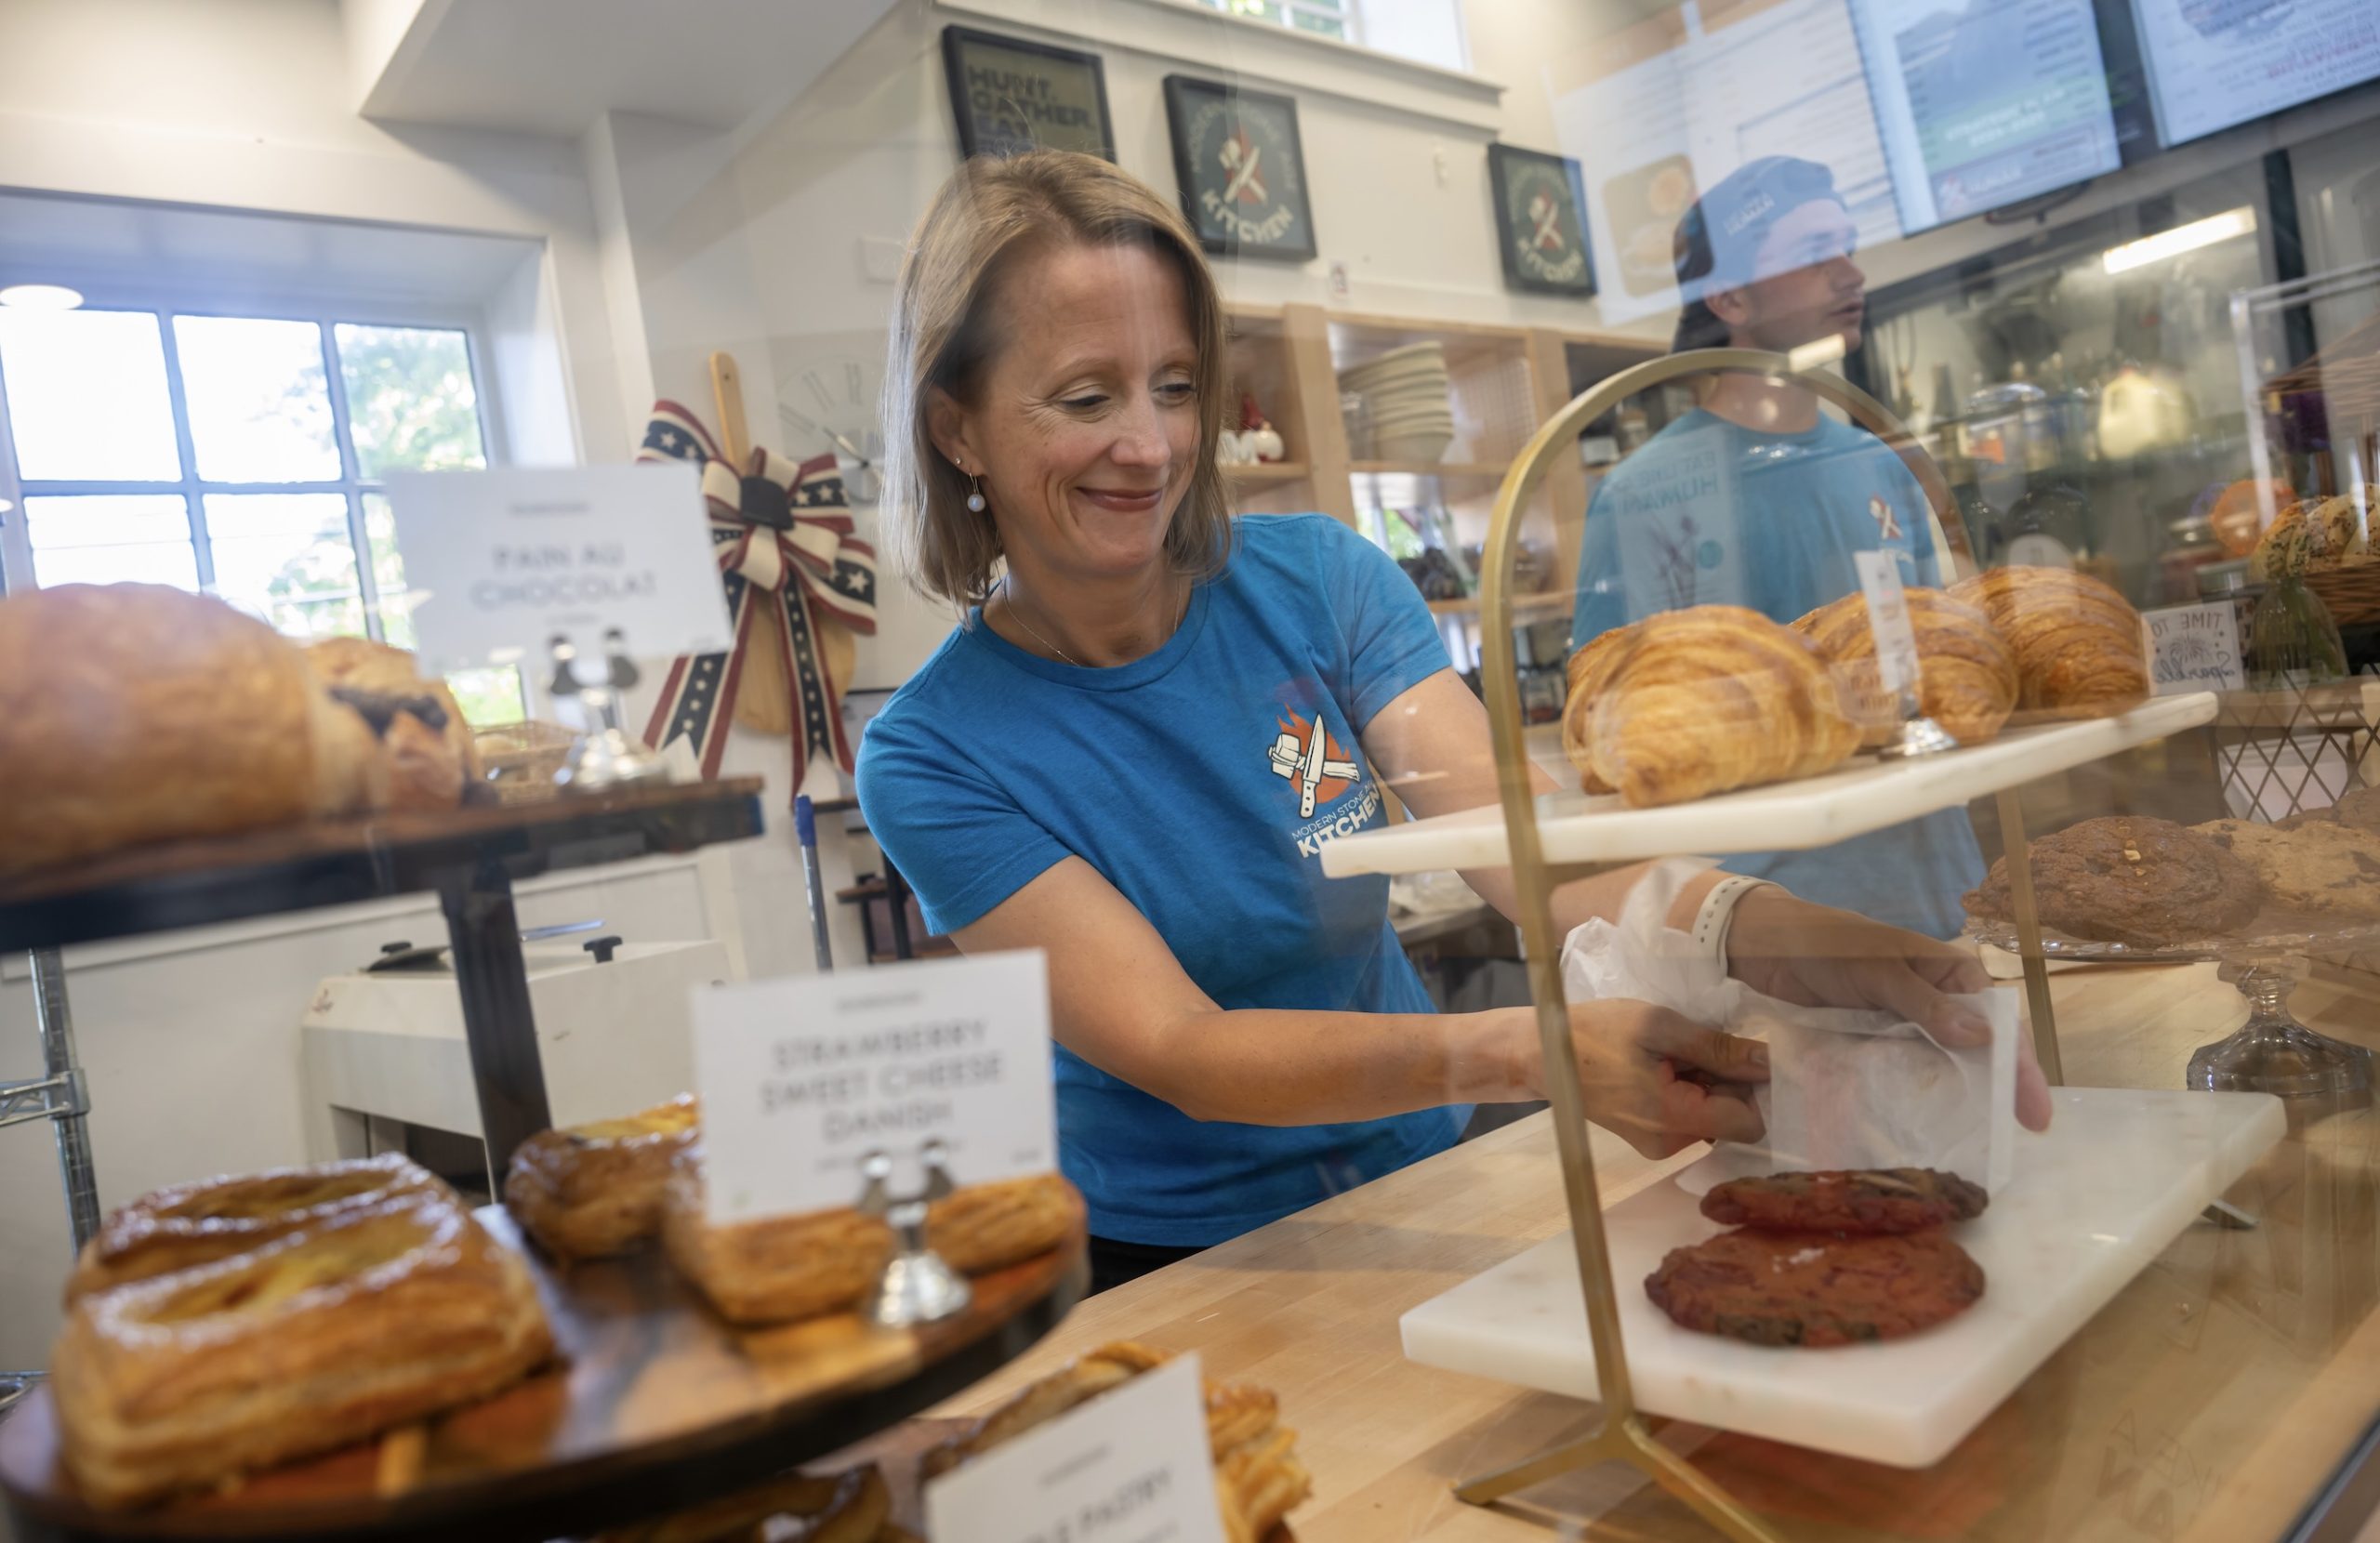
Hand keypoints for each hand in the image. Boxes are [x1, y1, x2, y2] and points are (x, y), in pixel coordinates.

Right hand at [1493, 1000, 1769, 1158]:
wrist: (1540, 1053)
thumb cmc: (1594, 1033)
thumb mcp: (1658, 1027)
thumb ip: (1718, 1048)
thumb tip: (1770, 1062)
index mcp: (1675, 1120)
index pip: (1751, 1124)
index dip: (1756, 1089)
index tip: (1738, 1054)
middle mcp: (1672, 1145)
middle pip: (1731, 1119)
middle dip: (1725, 1080)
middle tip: (1689, 1045)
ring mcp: (1658, 1145)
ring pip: (1711, 1115)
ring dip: (1704, 1081)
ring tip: (1668, 1052)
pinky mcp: (1648, 1137)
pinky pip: (1688, 1115)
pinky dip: (1686, 1089)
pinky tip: (1658, 1064)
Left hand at [1725, 888, 2052, 1130]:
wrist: (1761, 948)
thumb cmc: (1826, 945)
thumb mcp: (1877, 970)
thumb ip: (1925, 1003)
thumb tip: (1985, 1037)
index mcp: (1949, 975)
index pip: (1999, 1023)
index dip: (2020, 1067)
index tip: (2033, 1113)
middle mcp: (1934, 1004)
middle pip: (1977, 1053)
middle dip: (1996, 1092)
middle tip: (2012, 1138)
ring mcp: (1903, 1029)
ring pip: (1942, 1070)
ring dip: (1957, 1102)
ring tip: (1974, 1146)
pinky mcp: (1872, 1047)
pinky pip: (1902, 1077)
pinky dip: (1914, 1101)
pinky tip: (1922, 1132)